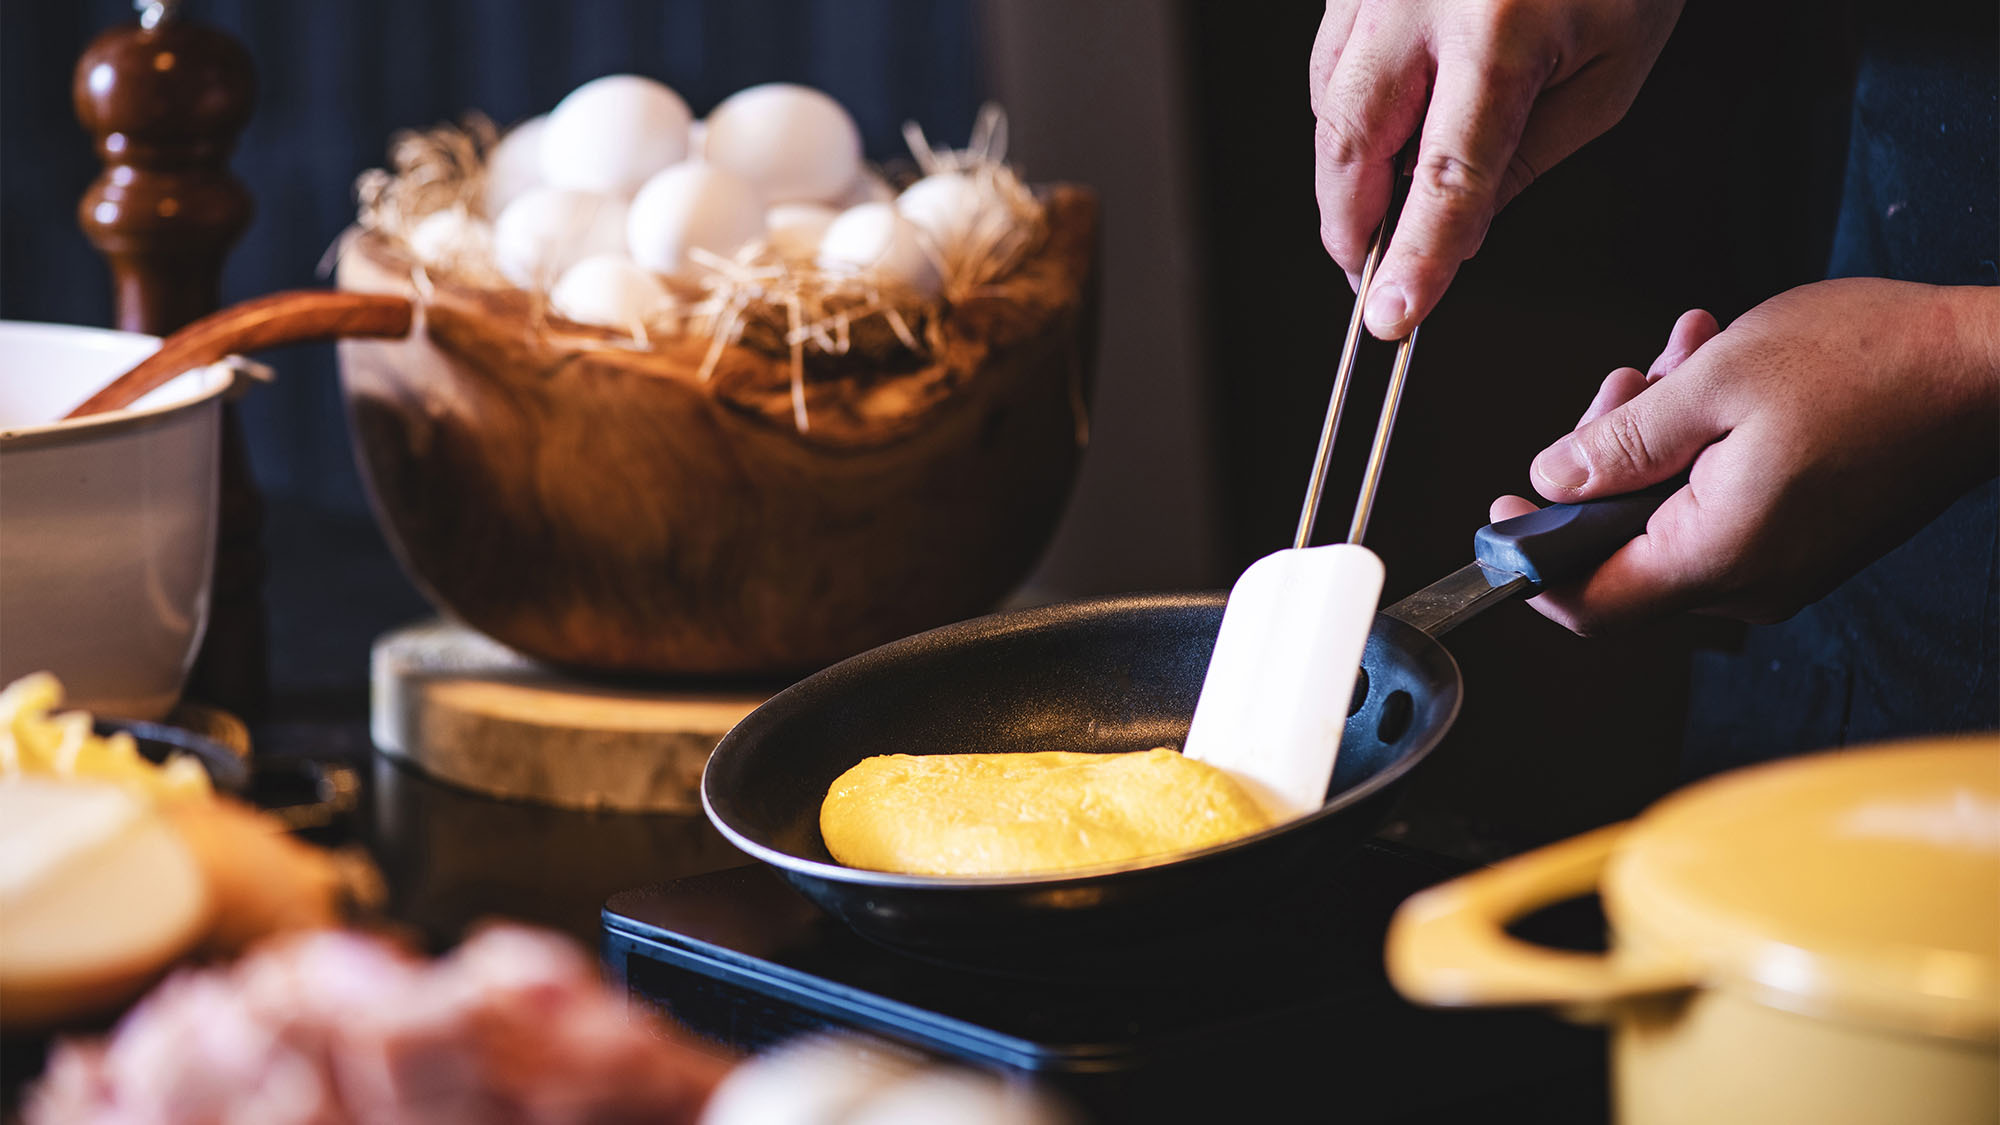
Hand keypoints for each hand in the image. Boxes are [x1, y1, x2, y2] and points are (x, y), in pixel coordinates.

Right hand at [1310, 0, 1683, 337]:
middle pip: (1351, 141)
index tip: (1391, 315)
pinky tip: (1386, 128)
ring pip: (1326, 103)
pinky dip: (1348, 111)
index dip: (1414, 255)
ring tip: (1389, 201)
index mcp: (1500, 26)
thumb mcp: (1605, 75)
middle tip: (1371, 275)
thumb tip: (1457, 233)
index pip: (1447, 173)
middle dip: (1350, 224)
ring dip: (1349, 169)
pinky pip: (1331, 58)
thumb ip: (1525, 159)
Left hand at [1490, 280, 1999, 634]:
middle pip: (1621, 554)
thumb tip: (1552, 481)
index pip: (1586, 604)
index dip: (1530, 560)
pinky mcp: (1806, 541)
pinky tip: (1712, 378)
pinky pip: (1719, 508)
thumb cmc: (1872, 362)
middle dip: (1600, 465)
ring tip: (1675, 360)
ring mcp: (1782, 567)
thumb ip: (1619, 443)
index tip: (1502, 511)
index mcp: (1716, 556)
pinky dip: (1698, 449)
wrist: (1995, 366)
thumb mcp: (1714, 382)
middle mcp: (1747, 583)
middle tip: (1620, 387)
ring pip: (1668, 519)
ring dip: (1652, 440)